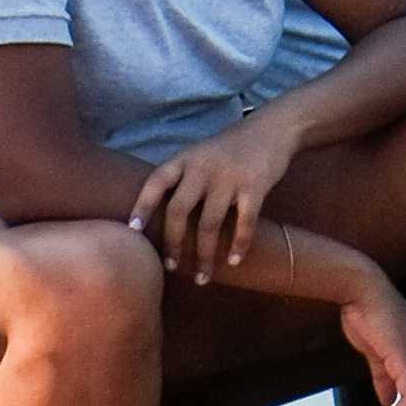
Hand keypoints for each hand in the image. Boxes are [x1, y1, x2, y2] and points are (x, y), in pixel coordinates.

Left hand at [130, 116, 301, 285]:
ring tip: (202, 277)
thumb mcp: (198, 153)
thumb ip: (180, 177)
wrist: (273, 129)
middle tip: (171, 267)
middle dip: (173, 244)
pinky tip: (235, 261)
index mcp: (184, 160)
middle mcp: (203, 168)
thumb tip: (155, 216)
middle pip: (179, 211)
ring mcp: (229, 178)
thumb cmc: (230, 148)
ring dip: (205, 255)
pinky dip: (239, 244)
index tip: (132, 231)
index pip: (155, 183)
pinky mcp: (255, 186)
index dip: (142, 206)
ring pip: (210, 224)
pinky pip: (244, 222)